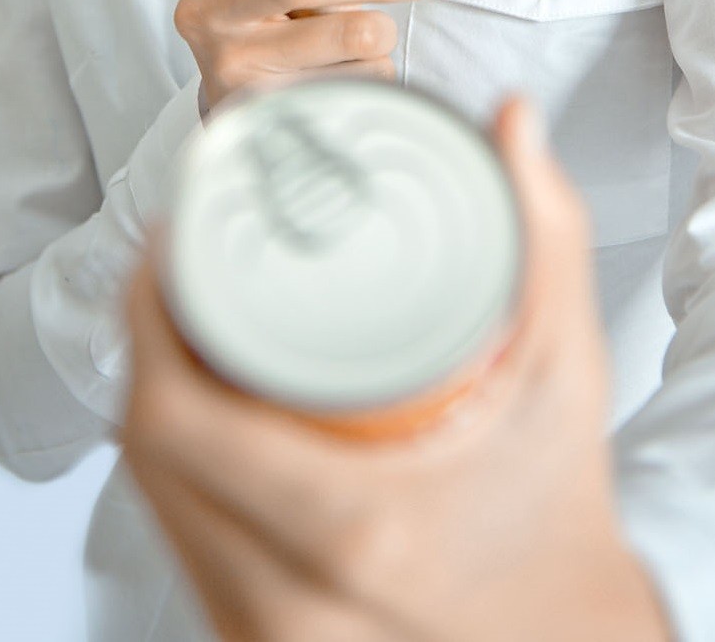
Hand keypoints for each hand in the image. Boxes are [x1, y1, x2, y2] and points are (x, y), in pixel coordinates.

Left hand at [122, 96, 671, 641]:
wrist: (563, 636)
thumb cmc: (560, 516)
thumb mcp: (568, 375)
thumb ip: (548, 240)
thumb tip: (513, 122)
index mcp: (355, 530)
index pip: (181, 418)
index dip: (148, 319)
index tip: (166, 243)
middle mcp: (289, 602)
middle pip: (150, 451)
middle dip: (146, 339)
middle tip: (171, 259)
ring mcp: (261, 636)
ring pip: (153, 497)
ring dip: (154, 397)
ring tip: (179, 313)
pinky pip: (179, 538)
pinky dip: (175, 464)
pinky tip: (193, 403)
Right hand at [173, 0, 430, 109]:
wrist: (242, 101)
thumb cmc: (270, 21)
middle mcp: (210, 11)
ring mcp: (231, 63)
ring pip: (335, 35)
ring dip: (378, 30)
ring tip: (380, 33)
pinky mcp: (262, 109)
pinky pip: (346, 83)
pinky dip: (370, 72)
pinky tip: (355, 71)